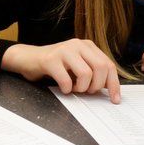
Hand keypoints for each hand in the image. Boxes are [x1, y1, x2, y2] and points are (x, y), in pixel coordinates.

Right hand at [5, 39, 120, 102]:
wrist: (28, 58)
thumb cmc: (55, 65)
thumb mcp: (77, 65)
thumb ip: (93, 72)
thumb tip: (110, 90)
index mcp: (87, 46)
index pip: (109, 65)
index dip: (114, 84)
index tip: (115, 99)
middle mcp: (78, 45)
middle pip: (101, 68)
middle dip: (96, 86)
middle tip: (86, 91)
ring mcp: (64, 50)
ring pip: (86, 74)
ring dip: (81, 88)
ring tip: (73, 88)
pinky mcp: (50, 59)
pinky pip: (66, 80)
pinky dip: (66, 89)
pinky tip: (63, 88)